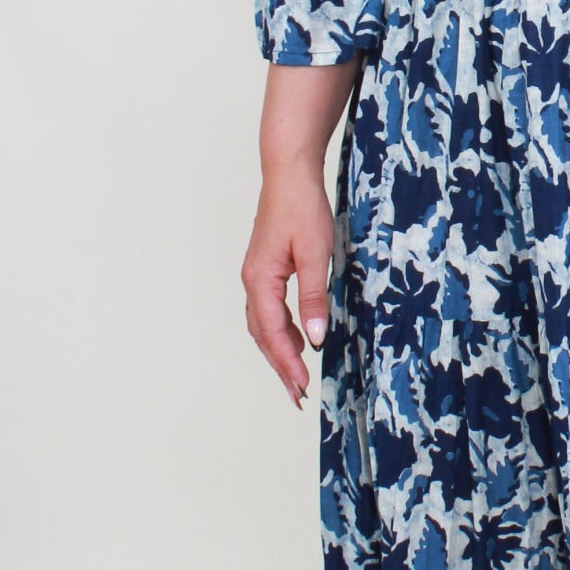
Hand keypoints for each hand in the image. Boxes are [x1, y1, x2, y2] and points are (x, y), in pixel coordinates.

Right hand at [242, 171, 336, 406]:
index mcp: (261, 281)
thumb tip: (317, 337)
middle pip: (262, 336)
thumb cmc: (302, 208)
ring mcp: (256, 276)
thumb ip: (315, 297)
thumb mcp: (317, 253)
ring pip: (262, 326)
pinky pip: (267, 311)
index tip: (303, 386)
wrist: (289, 174)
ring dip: (278, 352)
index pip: (273, 333)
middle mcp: (252, 282)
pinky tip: (297, 339)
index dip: (288, 362)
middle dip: (280, 366)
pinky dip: (279, 332)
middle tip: (298, 395)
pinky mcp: (264, 270)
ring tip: (296, 376)